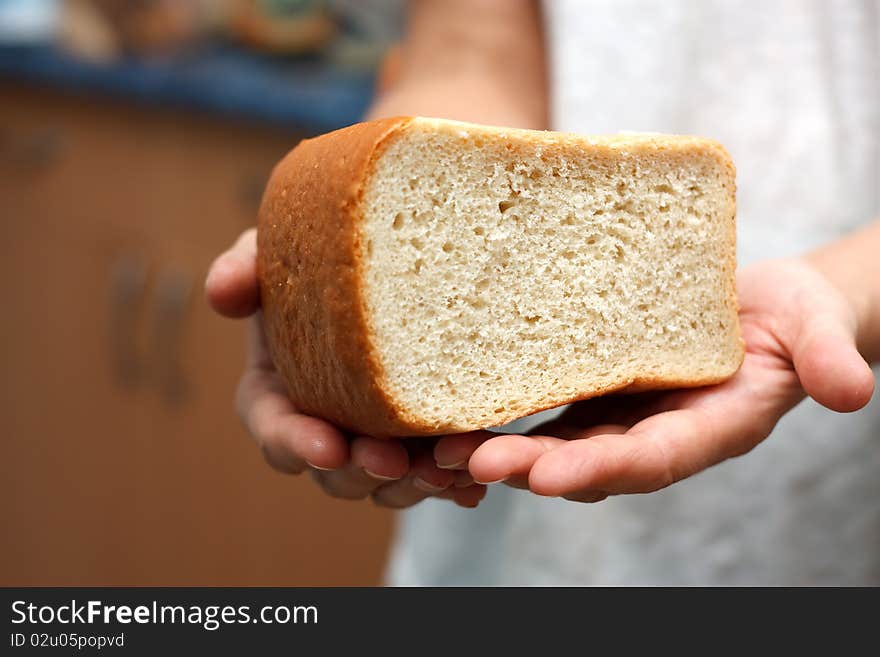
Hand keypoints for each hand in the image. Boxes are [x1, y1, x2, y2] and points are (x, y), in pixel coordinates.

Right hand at [205, 229, 486, 508]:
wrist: (389, 257)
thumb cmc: (320, 255)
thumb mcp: (276, 249)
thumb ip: (245, 266)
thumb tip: (221, 294)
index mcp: (279, 391)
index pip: (275, 430)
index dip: (295, 444)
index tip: (327, 446)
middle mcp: (326, 424)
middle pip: (334, 472)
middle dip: (361, 472)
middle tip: (392, 460)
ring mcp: (374, 438)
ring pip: (387, 484)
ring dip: (414, 485)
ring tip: (446, 471)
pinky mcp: (421, 440)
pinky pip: (435, 475)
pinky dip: (453, 485)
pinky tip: (474, 485)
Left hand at [433, 258, 874, 501]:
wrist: (759, 305)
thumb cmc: (791, 317)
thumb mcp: (815, 329)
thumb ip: (827, 360)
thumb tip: (851, 392)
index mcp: (707, 430)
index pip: (654, 460)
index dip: (606, 471)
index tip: (554, 477)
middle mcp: (654, 432)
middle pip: (589, 461)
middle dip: (532, 466)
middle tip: (473, 460)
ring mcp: (620, 414)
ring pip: (556, 441)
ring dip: (500, 448)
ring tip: (439, 447)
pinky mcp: (594, 387)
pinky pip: (546, 406)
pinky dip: (502, 413)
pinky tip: (453, 409)